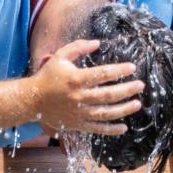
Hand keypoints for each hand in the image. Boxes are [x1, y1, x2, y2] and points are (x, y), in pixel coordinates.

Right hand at [28, 39, 143, 135]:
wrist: (32, 100)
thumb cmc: (48, 76)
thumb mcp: (60, 56)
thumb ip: (78, 47)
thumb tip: (97, 43)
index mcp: (76, 79)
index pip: (103, 74)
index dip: (119, 70)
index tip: (132, 67)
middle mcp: (79, 97)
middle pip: (108, 95)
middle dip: (127, 90)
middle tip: (140, 85)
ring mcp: (79, 113)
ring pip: (106, 113)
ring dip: (124, 109)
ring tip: (137, 104)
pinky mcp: (77, 125)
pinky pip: (97, 129)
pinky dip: (111, 129)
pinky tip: (124, 127)